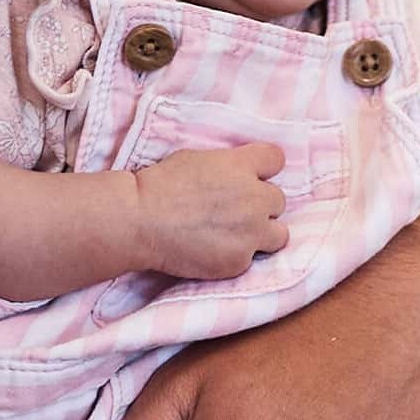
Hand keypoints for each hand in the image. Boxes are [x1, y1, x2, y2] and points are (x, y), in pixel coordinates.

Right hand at [133, 144, 288, 279]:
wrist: (140, 221)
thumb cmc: (159, 186)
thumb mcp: (197, 159)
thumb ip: (228, 167)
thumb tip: (238, 175)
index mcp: (242, 166)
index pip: (276, 160)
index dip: (263, 170)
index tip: (251, 177)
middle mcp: (254, 198)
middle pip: (277, 200)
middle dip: (259, 205)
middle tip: (234, 212)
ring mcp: (251, 232)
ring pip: (278, 234)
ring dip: (261, 234)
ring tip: (236, 236)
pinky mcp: (240, 261)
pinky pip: (252, 258)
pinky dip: (237, 256)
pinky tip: (214, 251)